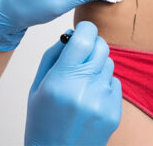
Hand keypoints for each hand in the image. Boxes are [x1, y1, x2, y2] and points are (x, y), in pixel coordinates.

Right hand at [25, 22, 121, 145]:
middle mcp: (84, 89)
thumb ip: (53, 56)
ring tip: (82, 84)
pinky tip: (90, 99)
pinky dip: (104, 85)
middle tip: (81, 55)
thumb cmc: (42, 121)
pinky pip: (115, 83)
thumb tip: (70, 34)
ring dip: (97, 66)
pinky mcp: (114, 112)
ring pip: (109, 64)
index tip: (81, 31)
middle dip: (91, 45)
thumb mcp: (37, 86)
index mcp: (60, 80)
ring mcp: (102, 101)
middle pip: (101, 46)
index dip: (84, 29)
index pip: (84, 38)